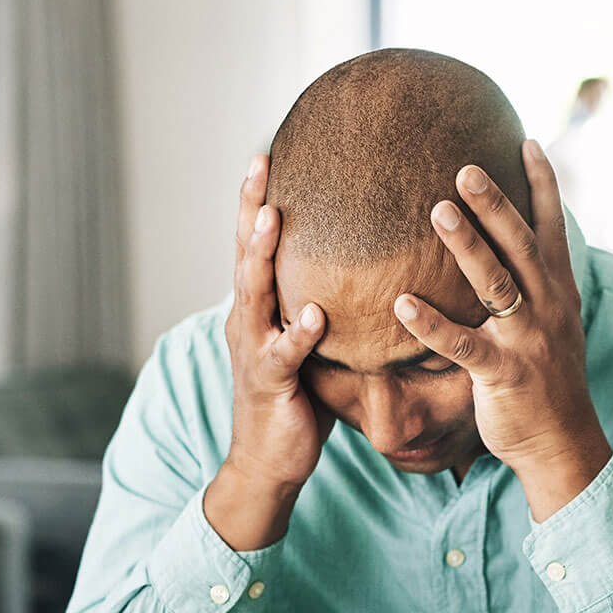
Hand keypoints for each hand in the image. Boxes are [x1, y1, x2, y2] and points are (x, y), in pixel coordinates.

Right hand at [205, 156, 334, 549]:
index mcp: (258, 305)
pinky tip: (316, 313)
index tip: (267, 151)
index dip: (256, 197)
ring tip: (275, 219)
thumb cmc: (297, 398)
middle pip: (244, 252)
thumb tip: (368, 268)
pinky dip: (298, 332)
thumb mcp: (310, 342)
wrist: (270, 462)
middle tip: (259, 163)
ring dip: (261, 254)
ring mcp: (254, 349)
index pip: (254, 242)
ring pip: (253, 292)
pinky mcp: (270, 384)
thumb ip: (326, 303)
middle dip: (250, 206)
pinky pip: (284, 354)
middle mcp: (248, 319)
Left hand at [390, 140, 611, 520]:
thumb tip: (513, 247)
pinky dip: (433, 324)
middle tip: (465, 166)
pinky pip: (463, 345)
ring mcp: (527, 341)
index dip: (543, 183)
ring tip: (437, 210)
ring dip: (468, 246)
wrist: (561, 443)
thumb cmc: (546, 380)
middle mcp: (548, 309)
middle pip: (522, 246)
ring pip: (498, 286)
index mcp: (559, 292)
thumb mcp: (554, 324)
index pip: (552, 228)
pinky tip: (402, 304)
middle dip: (496, 204)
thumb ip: (535, 285)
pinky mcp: (502, 375)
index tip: (526, 139)